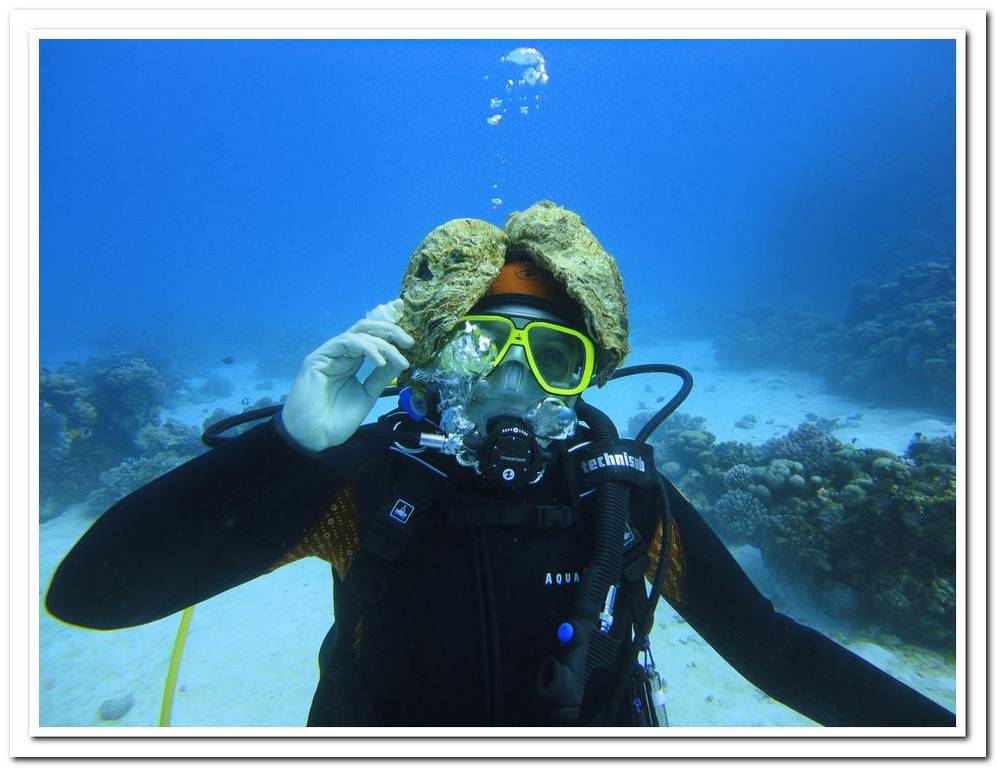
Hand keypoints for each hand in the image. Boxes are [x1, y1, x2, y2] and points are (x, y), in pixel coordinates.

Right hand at [280, 299, 413, 451]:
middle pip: (366, 329)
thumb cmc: (336, 419)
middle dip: (390, 331)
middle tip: (409, 342)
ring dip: (382, 343)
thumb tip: (400, 360)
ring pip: (359, 334)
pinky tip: (380, 362)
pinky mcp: (319, 357)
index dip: (391, 335)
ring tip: (398, 358)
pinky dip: (366, 348)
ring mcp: (329, 354)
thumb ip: (380, 377)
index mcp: (351, 361)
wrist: (314, 436)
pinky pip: (346, 342)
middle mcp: (340, 354)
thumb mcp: (367, 395)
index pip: (372, 339)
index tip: (411, 344)